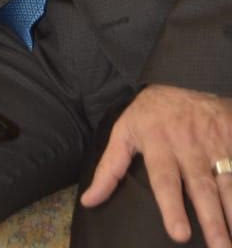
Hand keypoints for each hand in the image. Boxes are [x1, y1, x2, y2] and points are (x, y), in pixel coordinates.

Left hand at [80, 84, 231, 246]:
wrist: (184, 75)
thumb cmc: (151, 113)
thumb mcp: (124, 131)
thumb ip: (109, 168)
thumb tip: (89, 201)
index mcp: (158, 142)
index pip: (165, 179)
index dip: (172, 206)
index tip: (180, 234)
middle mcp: (188, 144)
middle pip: (201, 186)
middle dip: (212, 219)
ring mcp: (213, 141)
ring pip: (227, 180)